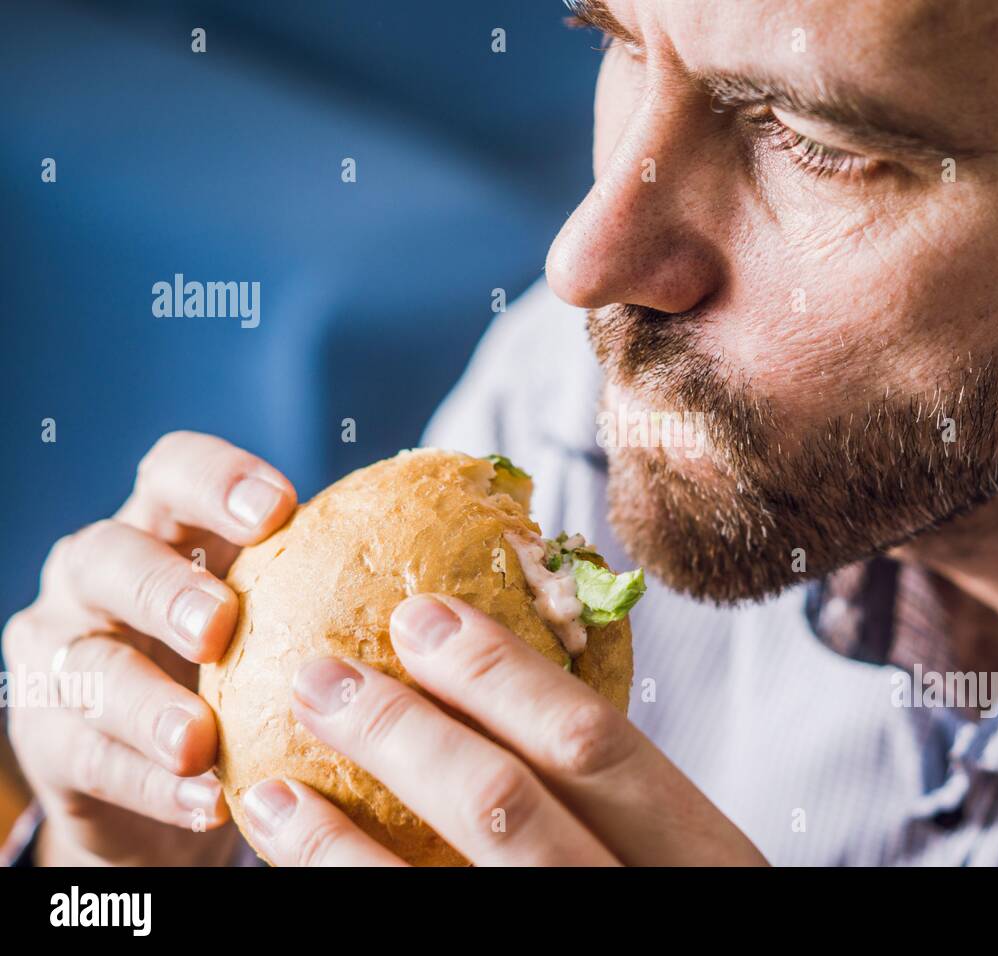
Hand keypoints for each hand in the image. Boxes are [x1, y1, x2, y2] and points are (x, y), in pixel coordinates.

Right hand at [2, 431, 296, 865]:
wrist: (172, 766)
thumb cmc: (252, 661)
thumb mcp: (284, 608)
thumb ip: (337, 581)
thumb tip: (467, 571)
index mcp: (165, 525)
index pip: (174, 471)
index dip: (217, 480)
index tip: (280, 507)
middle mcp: (99, 575)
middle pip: (111, 557)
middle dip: (166, 587)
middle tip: (221, 624)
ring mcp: (63, 653)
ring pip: (89, 665)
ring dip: (145, 703)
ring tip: (200, 738)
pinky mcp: (50, 737)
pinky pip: (90, 757)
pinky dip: (151, 784)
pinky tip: (206, 801)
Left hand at [241, 594, 767, 865]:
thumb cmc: (660, 896)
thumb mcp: (681, 858)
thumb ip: (618, 799)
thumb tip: (494, 688)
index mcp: (704, 860)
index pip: (597, 744)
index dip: (500, 672)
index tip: (421, 614)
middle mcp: (634, 907)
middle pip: (506, 806)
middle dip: (401, 732)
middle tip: (321, 675)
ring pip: (428, 894)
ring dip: (331, 841)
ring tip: (265, 786)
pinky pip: (403, 942)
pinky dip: (341, 895)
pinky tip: (297, 863)